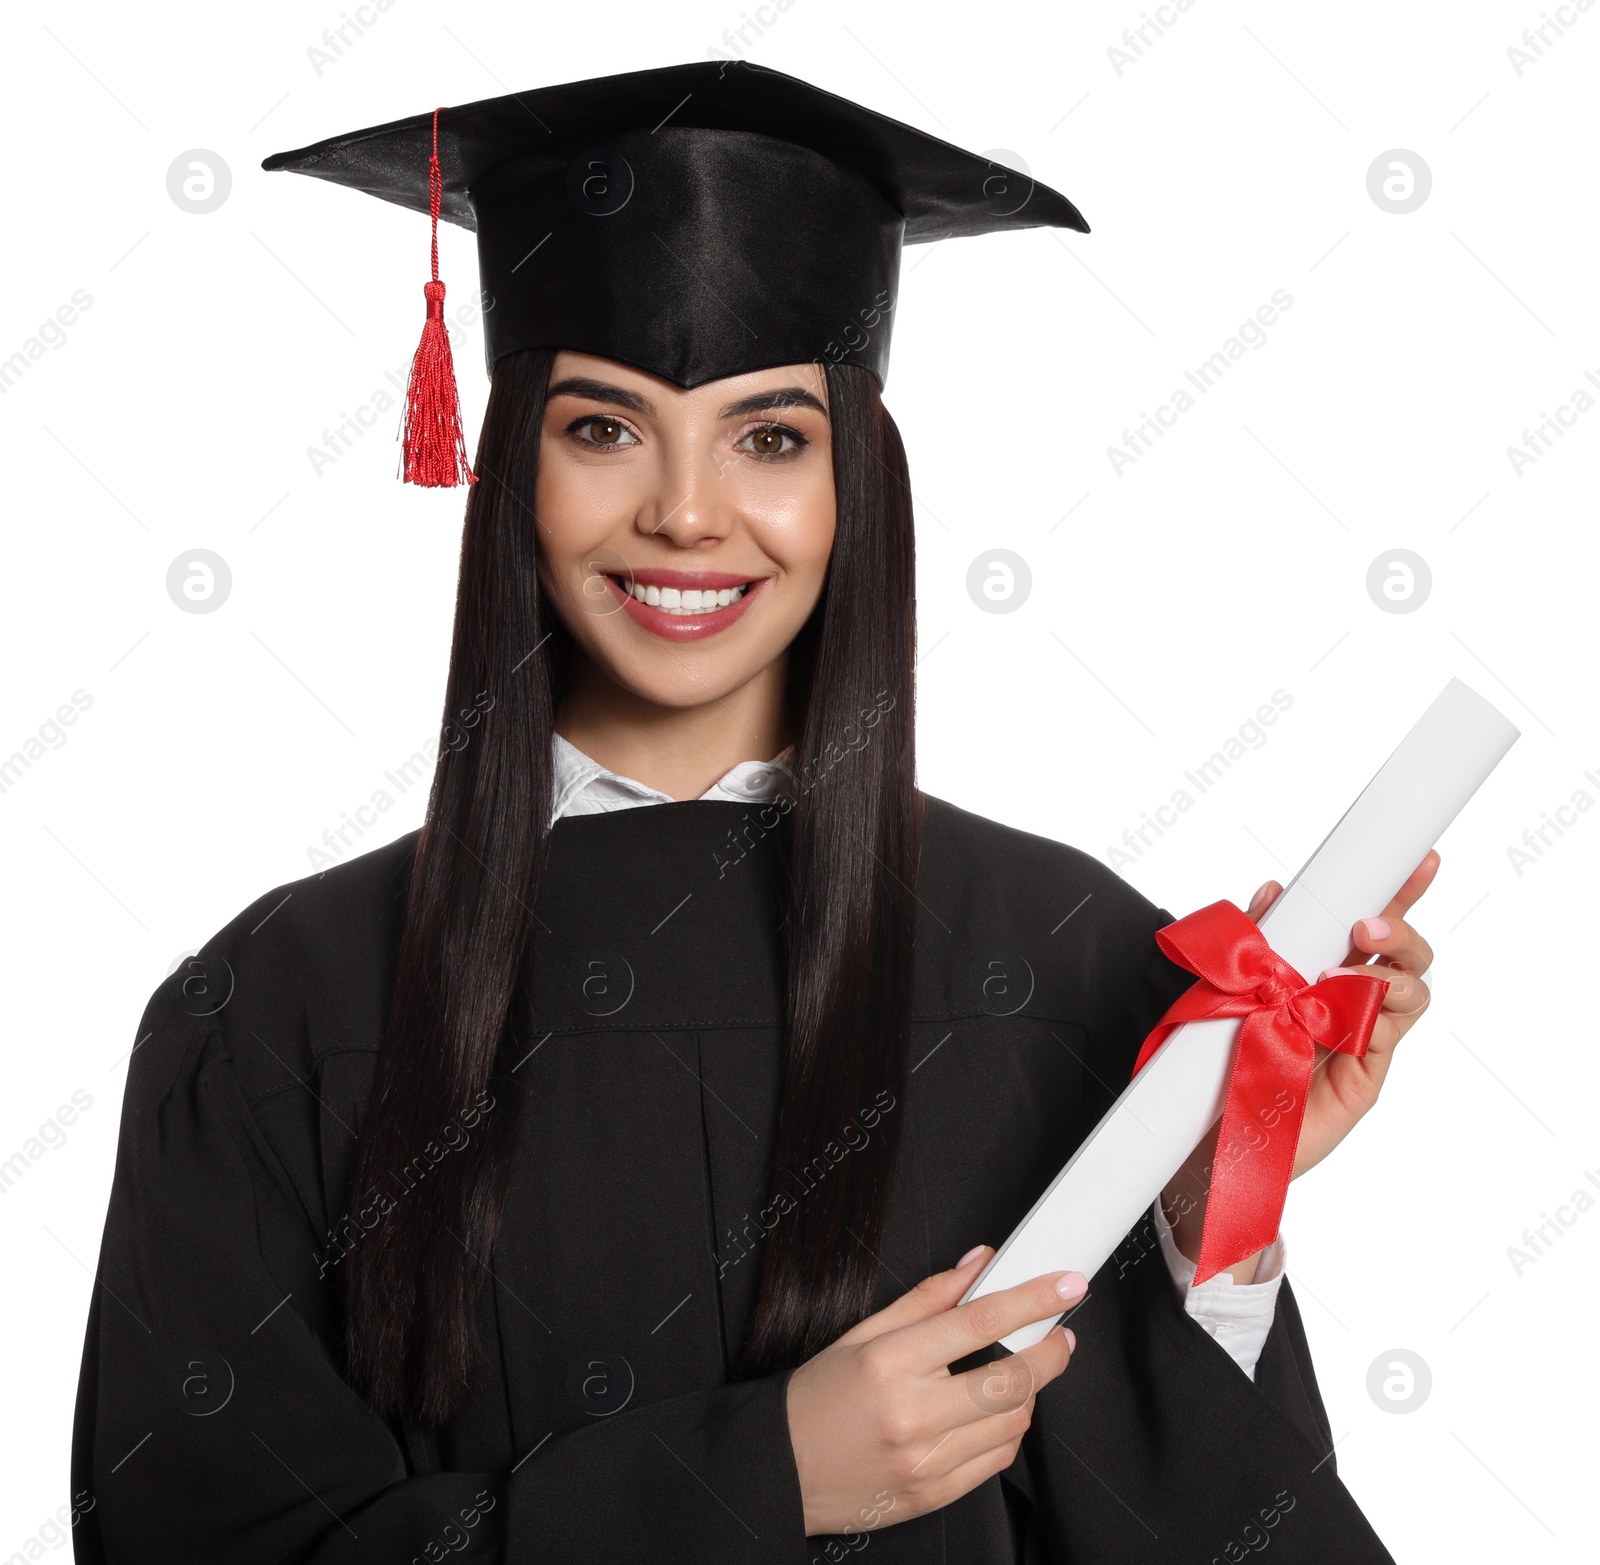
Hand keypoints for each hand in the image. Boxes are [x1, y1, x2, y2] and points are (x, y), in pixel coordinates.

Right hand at [784, 1246, 1080, 1537]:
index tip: (1066, 1285)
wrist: (782, 1468)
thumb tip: (978, 1266)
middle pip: (1012, 1379)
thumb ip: (928, 1297)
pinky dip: (1008, 1431)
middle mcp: (911, 1413)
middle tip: (1058, 1334)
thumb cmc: (820, 1397)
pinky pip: (996, 1462)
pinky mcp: (934, 1495)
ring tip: (1019, 1373)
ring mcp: (925, 1460)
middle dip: (1050, 1352)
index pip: (979, 1321)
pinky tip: (995, 1413)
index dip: (1032, 1300)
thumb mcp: (863, 1332)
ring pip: (1012, 1423)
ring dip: (1030, 1393)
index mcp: (890, 1361)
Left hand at [1163, 851, 1438, 1276]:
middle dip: (1401, 927)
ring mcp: (1361, 1038)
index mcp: (1322, 971)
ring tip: (1346, 968)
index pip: (1370, 924)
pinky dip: (1372, 1012)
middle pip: (1405, 955)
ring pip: (1412, 992)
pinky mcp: (1363, 1076)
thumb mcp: (1229, 987)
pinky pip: (1386, 1034)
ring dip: (1389, 971)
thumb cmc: (1218, 1060)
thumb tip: (1274, 889)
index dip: (1398, 892)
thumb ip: (1256, 941)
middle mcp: (1349, 1001)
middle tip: (1367, 924)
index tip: (1420, 858)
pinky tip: (1341, 1004)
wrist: (1208, 1137)